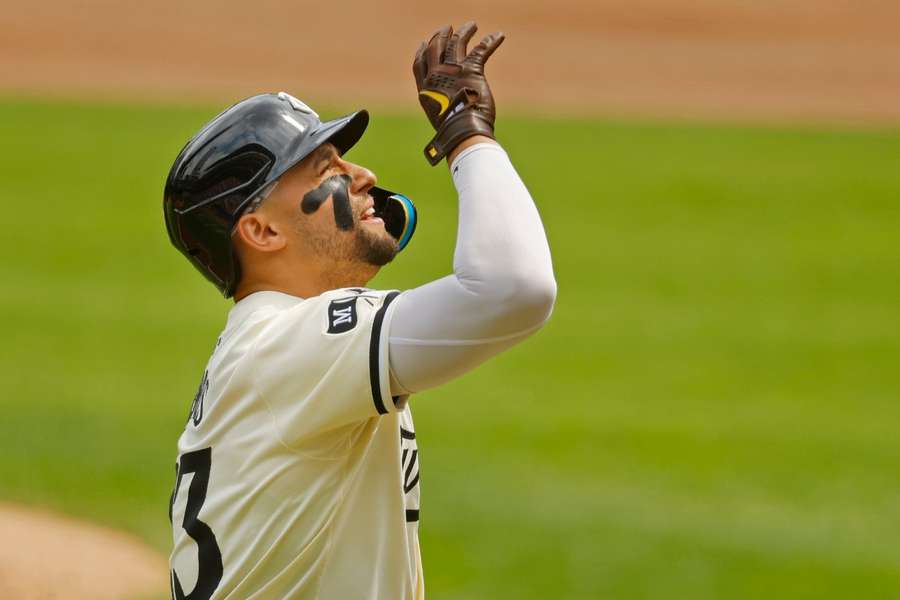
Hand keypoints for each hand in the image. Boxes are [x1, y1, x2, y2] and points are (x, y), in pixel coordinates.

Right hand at [413, 22, 504, 164]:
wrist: (462, 132)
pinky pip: (481, 49)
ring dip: (465, 32)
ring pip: (457, 43)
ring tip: (472, 25)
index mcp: (425, 88)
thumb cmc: (453, 132)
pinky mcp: (471, 70)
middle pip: (436, 48)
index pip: (419, 63)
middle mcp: (436, 76)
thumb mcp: (439, 119)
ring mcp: (452, 71)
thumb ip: (441, 107)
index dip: (422, 51)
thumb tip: (446, 116)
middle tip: (448, 28)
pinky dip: (491, 41)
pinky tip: (499, 36)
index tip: (424, 43)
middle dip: (441, 36)